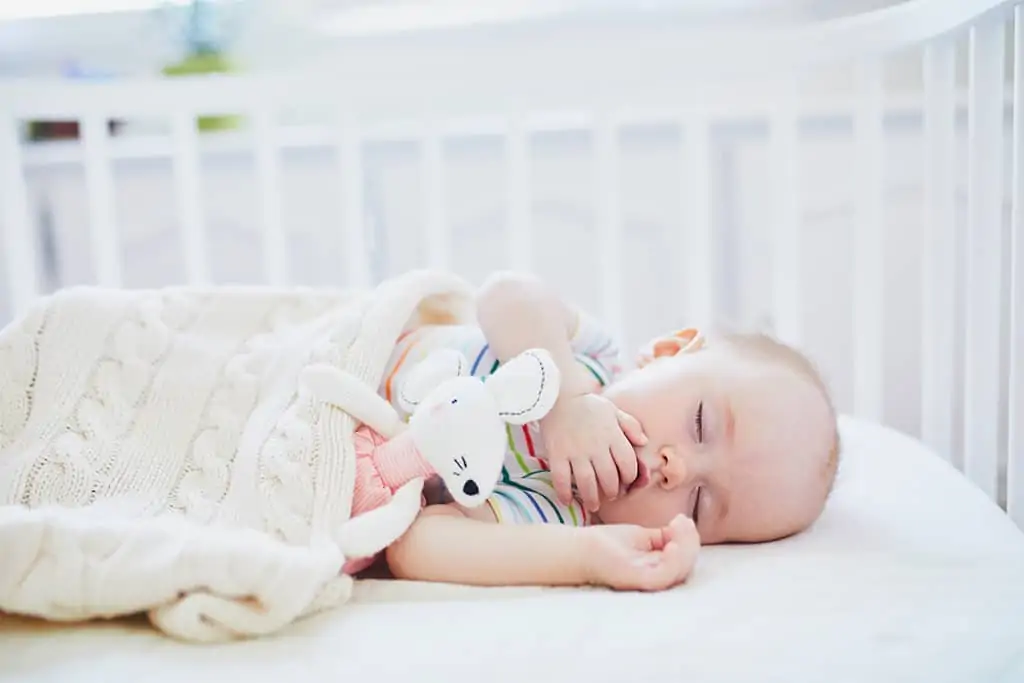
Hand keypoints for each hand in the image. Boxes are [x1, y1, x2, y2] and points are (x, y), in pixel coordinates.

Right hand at [540, 393, 646, 510]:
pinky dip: (564, 493)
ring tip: (593, 505)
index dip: (630, 477)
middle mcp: (596, 445)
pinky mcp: (557, 454)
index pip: (628, 464)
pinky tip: (567, 500)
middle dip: (612, 492)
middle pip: (609, 477)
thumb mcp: (614, 411)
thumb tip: (644, 442)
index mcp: (612, 435)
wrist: (558, 396)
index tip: (627, 482)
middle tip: (611, 496)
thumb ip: (631, 426)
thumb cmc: (588, 406)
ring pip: (587, 482)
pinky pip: (561, 478)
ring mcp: (575, 451)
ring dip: (591, 498)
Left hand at [581, 515, 699, 590]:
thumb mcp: (641, 536)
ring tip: (679, 527)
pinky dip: (674, 559)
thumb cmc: (607, 544)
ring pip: (680, 571)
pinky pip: (664, 575)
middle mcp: (655, 580)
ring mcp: (646, 582)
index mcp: (657, 570)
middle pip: (686, 567)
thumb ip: (662, 536)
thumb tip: (683, 526)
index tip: (683, 519)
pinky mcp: (636, 581)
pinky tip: (670, 542)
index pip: (685, 560)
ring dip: (685, 547)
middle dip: (690, 541)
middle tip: (682, 521)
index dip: (690, 540)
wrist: (579, 548)